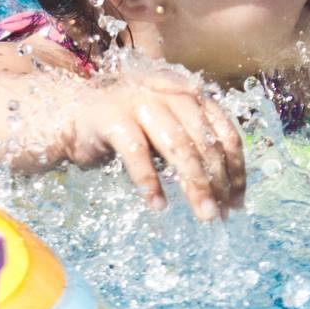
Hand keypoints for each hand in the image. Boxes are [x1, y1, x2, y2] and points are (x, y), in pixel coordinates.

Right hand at [62, 71, 246, 219]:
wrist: (72, 111)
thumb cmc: (126, 126)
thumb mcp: (167, 130)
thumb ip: (193, 145)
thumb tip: (225, 190)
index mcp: (190, 95)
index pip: (225, 133)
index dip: (236, 169)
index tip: (237, 201)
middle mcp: (170, 93)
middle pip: (205, 143)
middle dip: (219, 183)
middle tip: (222, 215)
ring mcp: (141, 102)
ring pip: (179, 147)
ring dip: (195, 185)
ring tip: (204, 215)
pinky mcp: (113, 118)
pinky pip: (137, 154)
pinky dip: (150, 182)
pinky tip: (158, 205)